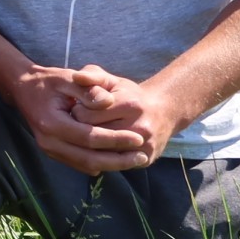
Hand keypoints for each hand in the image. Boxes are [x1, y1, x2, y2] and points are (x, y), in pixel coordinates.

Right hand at [9, 64, 149, 174]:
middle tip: (141, 157)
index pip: (90, 137)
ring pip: (85, 165)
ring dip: (112, 165)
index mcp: (52, 122)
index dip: (116, 139)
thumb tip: (108, 102)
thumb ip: (88, 89)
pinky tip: (117, 160)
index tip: (139, 138)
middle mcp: (48, 141)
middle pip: (89, 158)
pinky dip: (100, 164)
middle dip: (118, 160)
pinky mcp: (53, 152)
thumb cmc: (49, 81)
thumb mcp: (68, 77)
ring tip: (135, 160)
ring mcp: (49, 149)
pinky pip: (79, 164)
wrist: (23, 88)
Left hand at [62, 64, 184, 168]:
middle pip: (93, 135)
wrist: (163, 111)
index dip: (76, 111)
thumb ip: (93, 75)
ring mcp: (144, 146)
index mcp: (129, 105)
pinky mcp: (146, 159)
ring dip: (90, 146)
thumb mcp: (111, 80)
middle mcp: (140, 127)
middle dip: (81, 129)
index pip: (86, 115)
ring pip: (102, 153)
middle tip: (80, 122)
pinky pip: (115, 163)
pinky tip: (100, 146)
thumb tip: (77, 76)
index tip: (77, 107)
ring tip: (89, 133)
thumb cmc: (129, 94)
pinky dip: (103, 157)